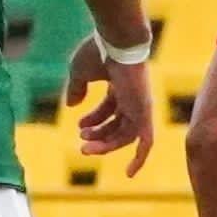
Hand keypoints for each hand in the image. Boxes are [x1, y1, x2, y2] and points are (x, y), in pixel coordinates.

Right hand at [65, 36, 158, 175]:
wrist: (116, 43)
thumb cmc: (98, 51)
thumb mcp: (80, 72)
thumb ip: (76, 88)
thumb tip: (72, 105)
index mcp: (121, 86)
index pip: (110, 109)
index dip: (94, 120)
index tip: (79, 126)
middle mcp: (134, 97)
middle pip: (117, 124)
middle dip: (99, 136)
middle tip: (81, 142)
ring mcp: (140, 106)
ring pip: (125, 136)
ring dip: (105, 145)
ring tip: (84, 148)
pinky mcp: (144, 113)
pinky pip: (145, 141)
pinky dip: (139, 157)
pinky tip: (129, 173)